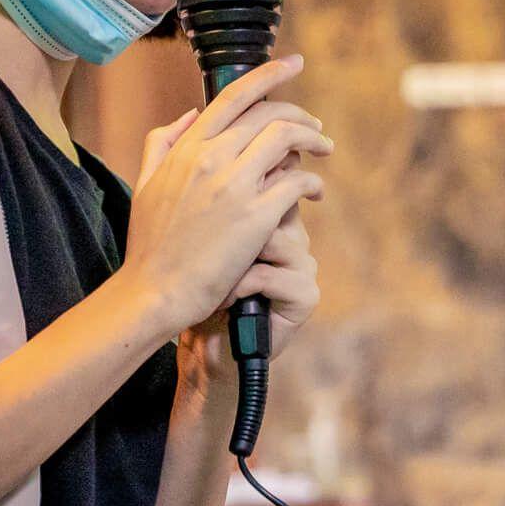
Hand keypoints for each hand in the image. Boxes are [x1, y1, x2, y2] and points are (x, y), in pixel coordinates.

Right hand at [120, 55, 330, 335]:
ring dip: (313, 140)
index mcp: (187, 147)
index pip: (234, 95)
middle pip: (269, 114)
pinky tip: (315, 193)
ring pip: (287, 139)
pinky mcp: (256, 216)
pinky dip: (312, 182)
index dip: (269, 74)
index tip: (294, 63)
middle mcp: (212, 158)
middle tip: (315, 128)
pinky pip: (297, 183)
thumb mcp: (144, 182)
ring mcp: (235, 186)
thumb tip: (189, 114)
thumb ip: (162, 142)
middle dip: (300, 114)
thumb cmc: (150, 243)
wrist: (154, 290)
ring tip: (323, 150)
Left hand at [180, 197, 318, 389]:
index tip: (214, 208)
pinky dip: (240, 287)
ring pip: (274, 238)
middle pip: (277, 205)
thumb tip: (206, 159)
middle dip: (239, 227)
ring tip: (215, 280)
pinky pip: (272, 274)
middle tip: (212, 252)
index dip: (246, 187)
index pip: (272, 181)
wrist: (204, 346)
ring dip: (235, 260)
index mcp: (273, 217)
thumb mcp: (203, 237)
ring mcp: (303, 266)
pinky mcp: (305, 295)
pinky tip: (224, 299)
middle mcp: (294, 237)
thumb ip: (216, 200)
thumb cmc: (199, 290)